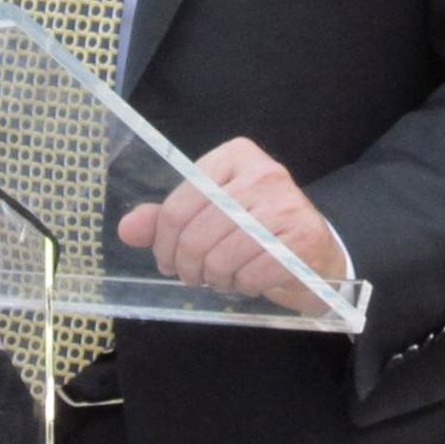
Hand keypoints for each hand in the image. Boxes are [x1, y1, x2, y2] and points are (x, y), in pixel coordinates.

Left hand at [115, 137, 344, 315]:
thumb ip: (169, 219)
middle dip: (187, 266)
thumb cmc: (258, 229)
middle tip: (192, 276)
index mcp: (235, 156)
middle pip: (196, 234)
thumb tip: (127, 229)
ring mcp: (286, 204)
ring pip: (220, 258)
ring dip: (215, 279)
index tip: (166, 260)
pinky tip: (248, 280)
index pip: (179, 203)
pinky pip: (249, 275)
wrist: (317, 252)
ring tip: (223, 277)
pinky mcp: (303, 238)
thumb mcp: (211, 214)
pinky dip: (242, 287)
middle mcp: (262, 173)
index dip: (163, 241)